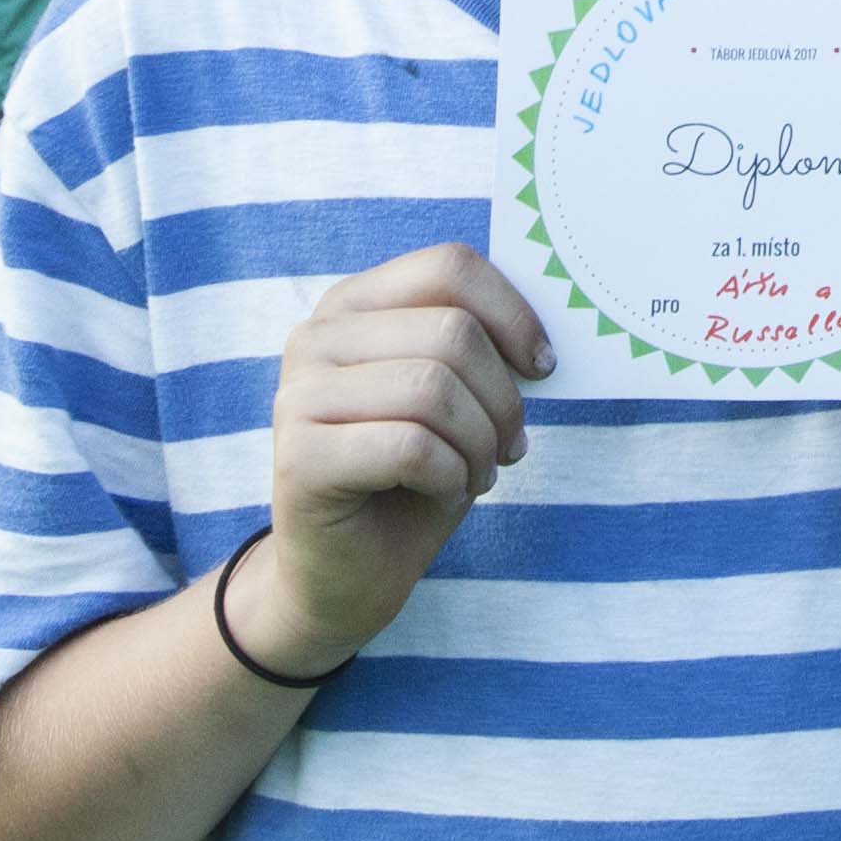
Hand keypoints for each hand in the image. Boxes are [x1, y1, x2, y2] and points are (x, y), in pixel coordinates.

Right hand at [247, 245, 547, 673]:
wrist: (346, 574)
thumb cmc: (412, 477)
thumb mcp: (455, 397)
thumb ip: (480, 348)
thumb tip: (543, 335)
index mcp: (354, 304)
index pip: (450, 266)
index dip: (513, 313)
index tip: (543, 366)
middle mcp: (316, 337)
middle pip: (452, 332)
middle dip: (503, 398)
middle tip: (508, 446)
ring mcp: (297, 395)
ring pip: (434, 388)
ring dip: (480, 442)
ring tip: (477, 472)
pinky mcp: (299, 457)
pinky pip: (411, 447)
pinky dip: (451, 473)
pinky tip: (445, 490)